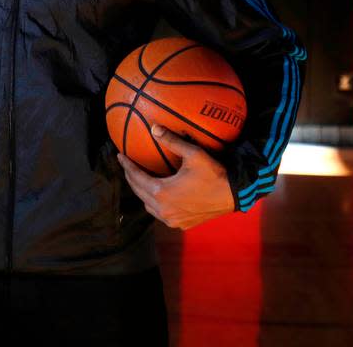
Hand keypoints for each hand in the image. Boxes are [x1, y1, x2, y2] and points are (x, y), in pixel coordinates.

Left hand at [116, 124, 235, 229]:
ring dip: (142, 192)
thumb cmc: (214, 173)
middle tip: (127, 165)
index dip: (127, 166)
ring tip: (140, 179)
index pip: (137, 178)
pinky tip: (158, 193)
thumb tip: (154, 128)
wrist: (233, 195)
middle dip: (131, 178)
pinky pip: (160, 214)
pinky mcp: (181, 224)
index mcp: (162, 193)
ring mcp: (172, 219)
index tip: (120, 156)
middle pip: (139, 192)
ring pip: (148, 206)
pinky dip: (155, 203)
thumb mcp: (193, 154)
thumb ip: (172, 141)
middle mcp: (163, 210)